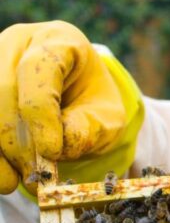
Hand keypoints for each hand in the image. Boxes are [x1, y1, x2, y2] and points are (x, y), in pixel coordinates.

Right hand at [0, 21, 129, 193]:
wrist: (75, 92)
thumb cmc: (91, 100)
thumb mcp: (107, 115)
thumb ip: (90, 127)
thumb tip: (59, 147)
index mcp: (57, 40)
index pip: (37, 70)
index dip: (40, 114)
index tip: (51, 151)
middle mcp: (15, 43)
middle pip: (1, 91)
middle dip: (16, 141)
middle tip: (34, 176)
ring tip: (13, 183)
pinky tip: (1, 176)